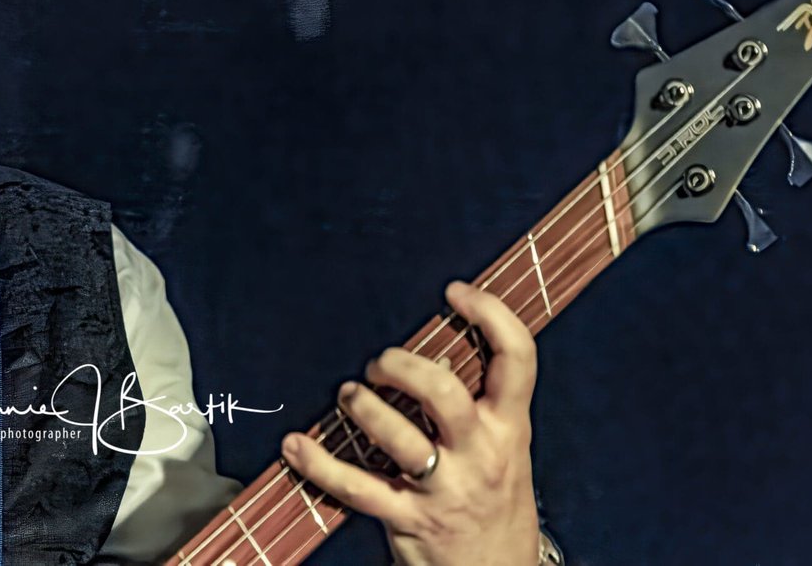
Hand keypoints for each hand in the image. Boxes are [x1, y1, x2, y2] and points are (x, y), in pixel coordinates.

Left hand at [280, 281, 541, 565]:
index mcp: (509, 428)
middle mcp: (482, 455)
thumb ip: (477, 403)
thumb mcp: (504, 448)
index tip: (455, 291)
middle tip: (380, 365)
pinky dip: (318, 464)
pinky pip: (357, 488)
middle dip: (402, 366)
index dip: (490, 315)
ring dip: (362, 406)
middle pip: (443, 393)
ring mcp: (445, 490)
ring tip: (350, 396)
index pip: (517, 359)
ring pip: (399, 437)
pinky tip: (294, 445)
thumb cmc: (492, 500)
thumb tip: (426, 346)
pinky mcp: (409, 520)